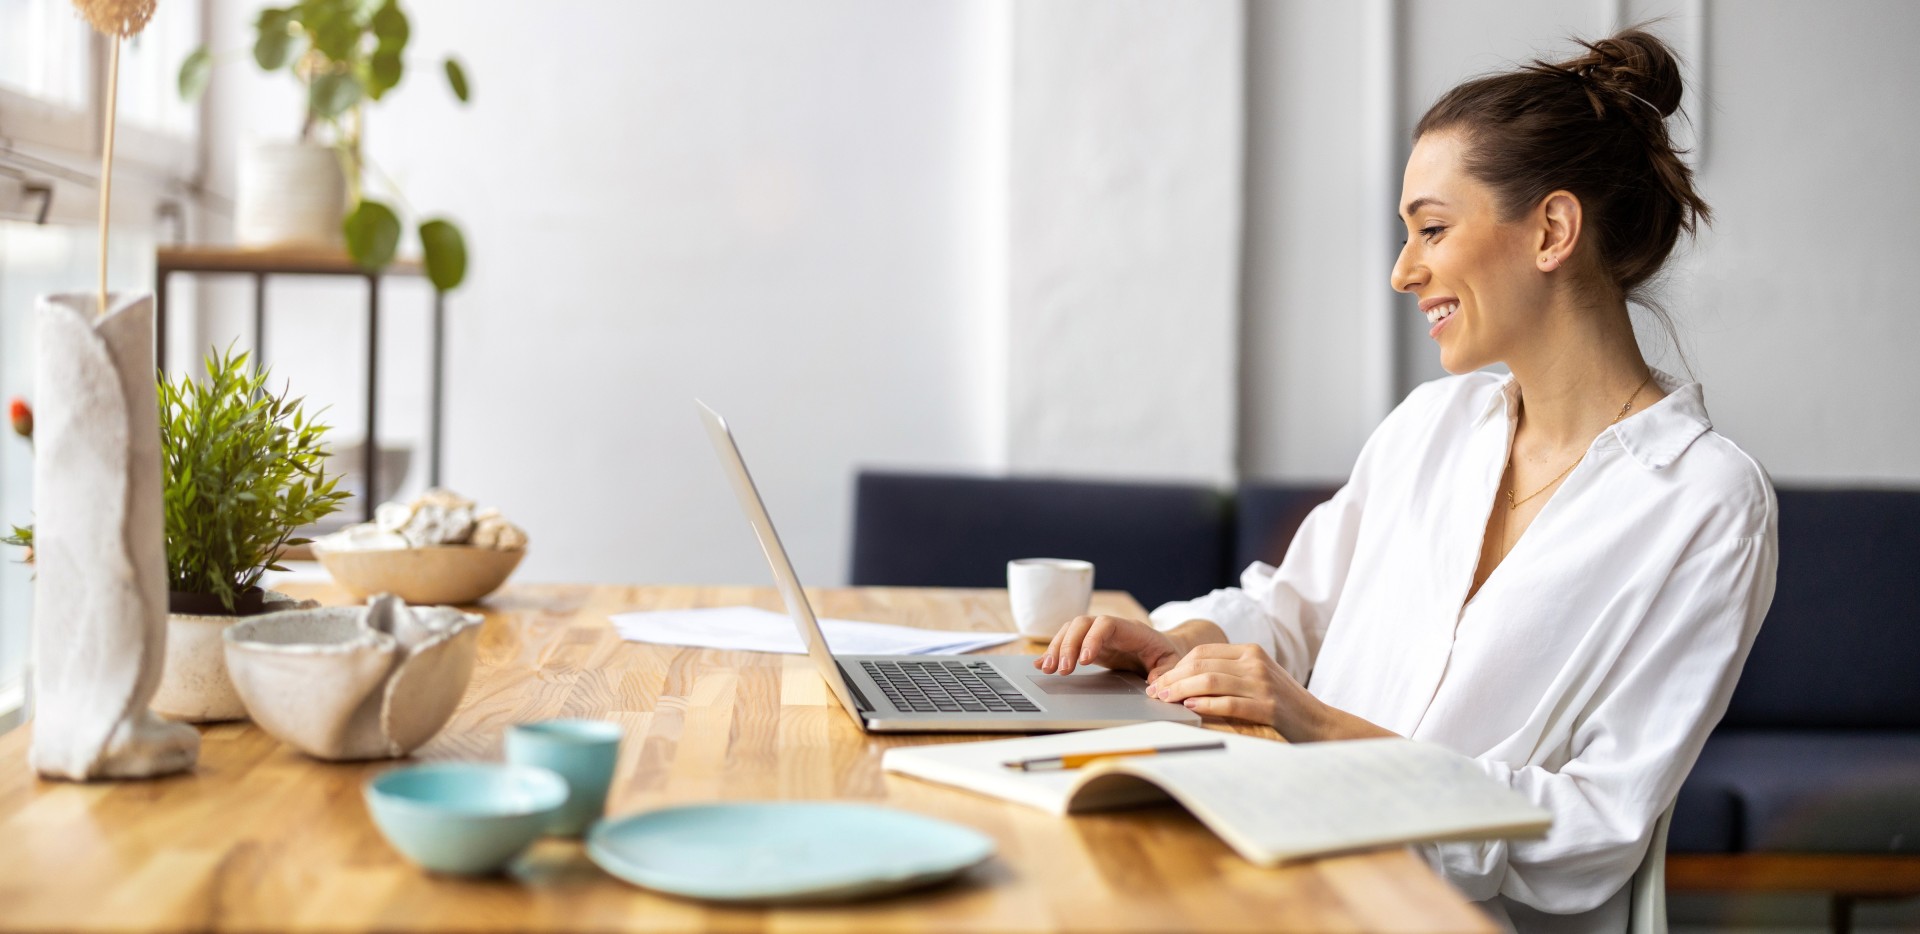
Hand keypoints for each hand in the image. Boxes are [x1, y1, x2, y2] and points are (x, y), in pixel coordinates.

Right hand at [1035, 615, 1182, 680]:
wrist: (1163, 649)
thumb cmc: (1168, 655)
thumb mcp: (1172, 663)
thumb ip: (1165, 673)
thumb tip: (1153, 685)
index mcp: (1131, 629)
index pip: (1106, 624)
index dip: (1092, 638)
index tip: (1084, 660)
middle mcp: (1109, 628)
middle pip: (1081, 624)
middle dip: (1068, 645)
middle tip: (1061, 670)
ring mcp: (1096, 635)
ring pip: (1070, 631)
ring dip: (1056, 649)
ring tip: (1047, 669)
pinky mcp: (1088, 645)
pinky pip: (1067, 642)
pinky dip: (1053, 652)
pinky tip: (1041, 665)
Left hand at [1145, 643, 1304, 728]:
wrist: (1318, 722)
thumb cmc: (1281, 703)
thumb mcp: (1256, 677)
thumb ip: (1227, 673)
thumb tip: (1184, 680)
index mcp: (1250, 651)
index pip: (1202, 652)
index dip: (1176, 666)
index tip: (1159, 680)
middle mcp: (1255, 662)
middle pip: (1202, 664)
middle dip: (1173, 678)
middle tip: (1154, 692)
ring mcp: (1262, 684)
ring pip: (1210, 681)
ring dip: (1182, 691)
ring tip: (1165, 700)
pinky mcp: (1268, 707)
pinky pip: (1229, 703)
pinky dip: (1206, 705)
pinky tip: (1191, 709)